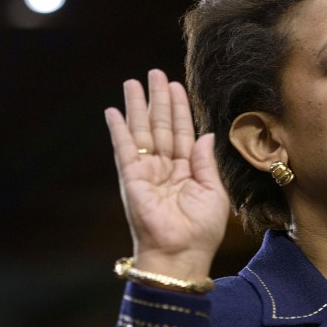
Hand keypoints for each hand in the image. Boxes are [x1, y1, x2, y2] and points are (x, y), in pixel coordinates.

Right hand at [104, 69, 229, 279]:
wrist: (179, 253)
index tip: (177, 85)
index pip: (182, 132)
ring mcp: (146, 171)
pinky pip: (124, 148)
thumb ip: (206, 162)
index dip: (179, 109)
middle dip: (158, 99)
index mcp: (187, 170)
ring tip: (133, 82)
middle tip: (155, 73)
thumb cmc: (200, 231)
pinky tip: (114, 111)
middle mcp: (165, 167)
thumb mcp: (213, 192)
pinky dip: (118, 129)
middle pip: (160, 125)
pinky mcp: (131, 177)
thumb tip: (206, 135)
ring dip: (137, 106)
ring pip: (142, 131)